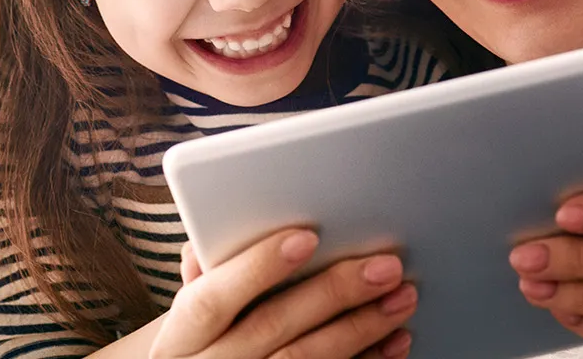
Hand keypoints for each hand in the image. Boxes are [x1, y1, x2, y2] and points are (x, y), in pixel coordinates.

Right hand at [144, 230, 413, 358]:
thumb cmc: (204, 344)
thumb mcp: (190, 318)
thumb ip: (205, 278)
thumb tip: (214, 239)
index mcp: (181, 338)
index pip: (210, 299)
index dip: (256, 268)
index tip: (306, 237)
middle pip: (273, 328)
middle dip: (332, 294)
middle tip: (384, 267)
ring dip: (362, 328)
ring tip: (401, 298)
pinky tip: (394, 342)